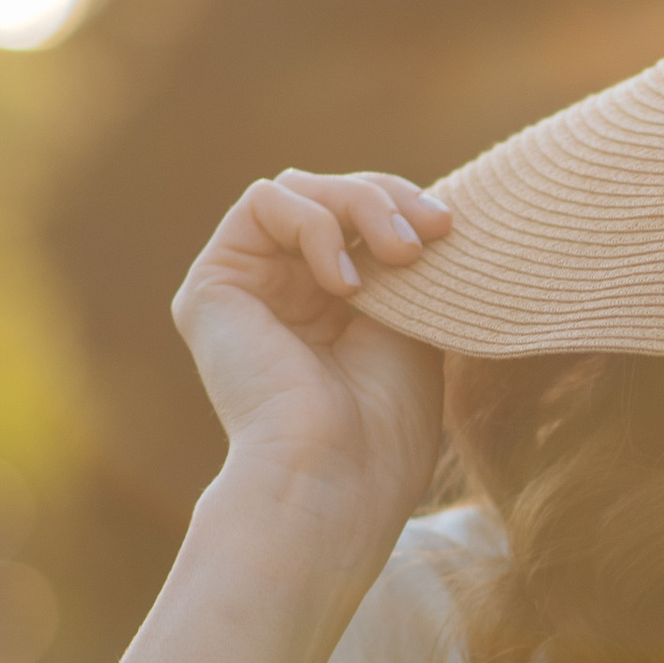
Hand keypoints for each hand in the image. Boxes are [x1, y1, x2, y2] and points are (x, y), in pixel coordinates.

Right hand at [173, 169, 453, 557]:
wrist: (339, 475)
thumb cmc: (386, 425)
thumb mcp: (414, 323)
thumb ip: (406, 264)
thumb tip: (431, 204)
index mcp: (331, 303)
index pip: (361, 216)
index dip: (405, 205)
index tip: (450, 229)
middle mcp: (282, 290)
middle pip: (330, 192)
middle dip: (386, 199)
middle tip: (428, 238)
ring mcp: (246, 286)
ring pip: (299, 187)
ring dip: (358, 206)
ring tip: (398, 257)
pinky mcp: (213, 286)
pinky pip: (262, 202)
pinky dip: (315, 225)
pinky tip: (344, 285)